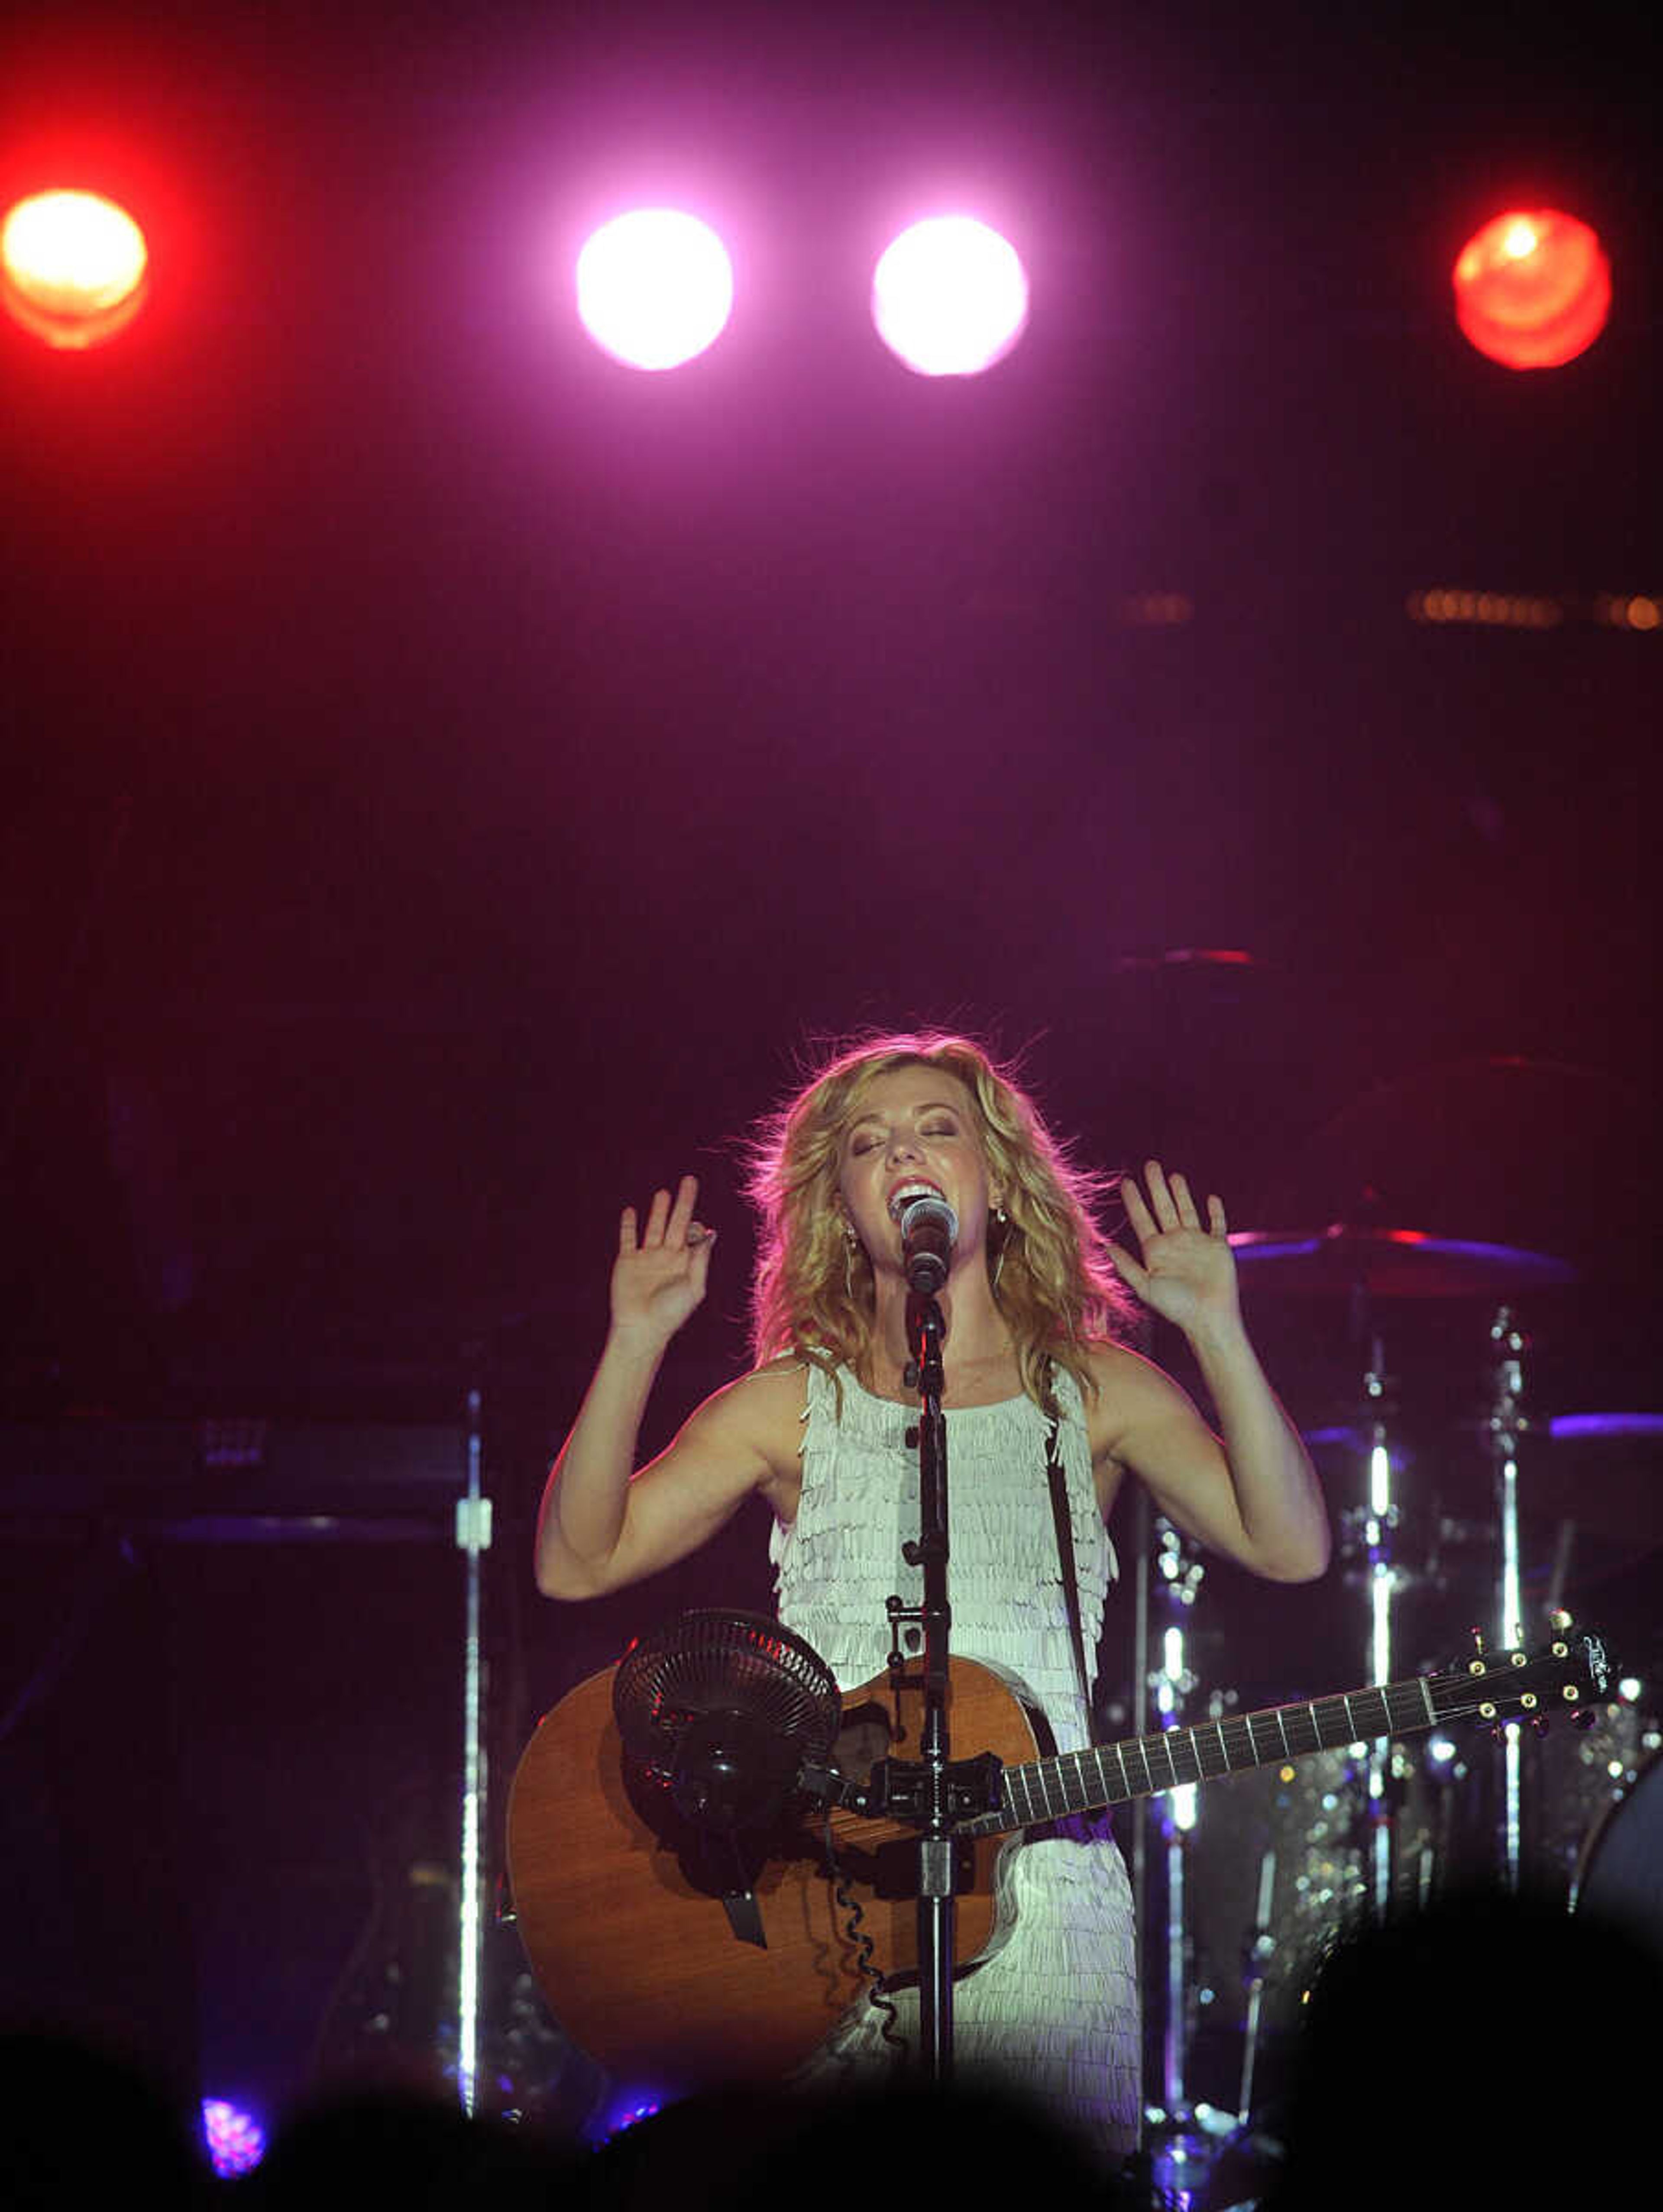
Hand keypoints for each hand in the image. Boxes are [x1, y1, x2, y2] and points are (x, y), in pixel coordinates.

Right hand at [610, 1175, 715, 1345]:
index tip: (700, 1220)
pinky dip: (628, 1225)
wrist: (642, 1328)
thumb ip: (700, 1259)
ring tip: (664, 1192)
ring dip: (658, 1210)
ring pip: (653, 1226)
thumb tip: (711, 1234)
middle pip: (675, 1222)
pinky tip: (631, 1211)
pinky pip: (628, 1238)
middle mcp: (666, 1257)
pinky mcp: (627, 1262)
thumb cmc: (671, 1313)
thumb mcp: (694, 1287)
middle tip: (690, 1180)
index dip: (697, 1224)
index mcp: (684, 1262)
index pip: (693, 1235)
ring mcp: (646, 1258)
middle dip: (683, 1202)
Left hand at [1107, 1161, 1240, 1338]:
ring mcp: (1197, 1243)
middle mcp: (1175, 1243)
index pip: (1142, 1219)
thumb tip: (1105, 1245)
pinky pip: (1217, 1225)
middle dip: (1156, 1187)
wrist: (1208, 1318)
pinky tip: (1211, 1198)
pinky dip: (1215, 1211)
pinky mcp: (1218, 1247)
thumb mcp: (1145, 1286)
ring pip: (1187, 1211)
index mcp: (1156, 1251)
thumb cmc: (1176, 1307)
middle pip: (1164, 1208)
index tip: (1126, 1181)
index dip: (1134, 1200)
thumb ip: (1126, 1265)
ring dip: (1181, 1193)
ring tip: (1173, 1175)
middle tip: (1150, 1165)